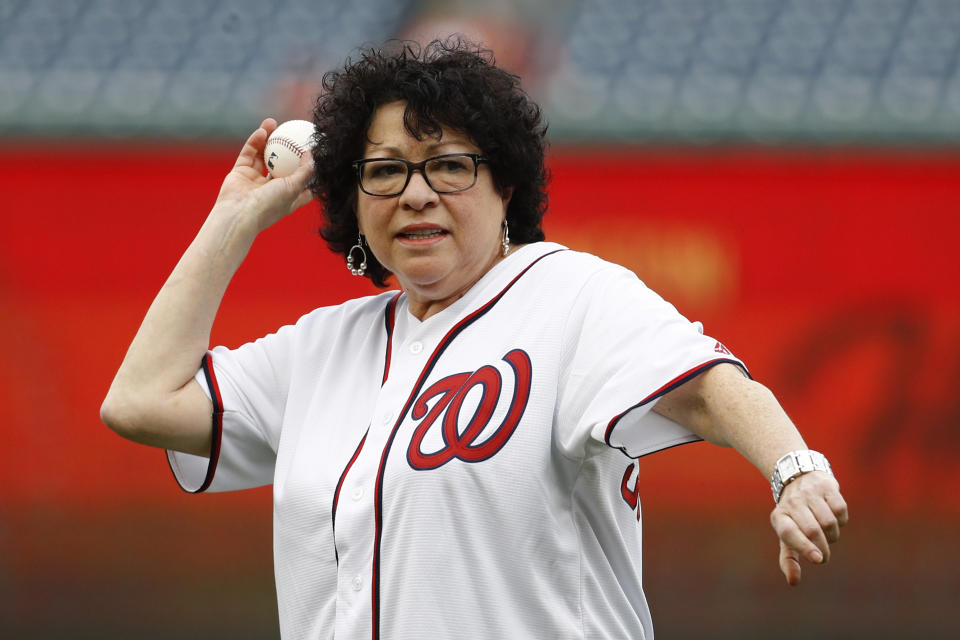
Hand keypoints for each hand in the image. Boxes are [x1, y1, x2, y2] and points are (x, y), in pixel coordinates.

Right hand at [213, 118, 314, 232]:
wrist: (238, 213)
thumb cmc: (269, 205)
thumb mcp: (295, 188)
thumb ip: (305, 171)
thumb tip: (312, 154)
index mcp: (287, 197)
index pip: (302, 184)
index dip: (309, 171)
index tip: (316, 155)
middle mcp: (271, 189)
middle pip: (282, 164)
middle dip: (287, 148)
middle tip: (293, 132)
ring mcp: (255, 180)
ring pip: (264, 155)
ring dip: (269, 139)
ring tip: (274, 123)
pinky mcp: (240, 172)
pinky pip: (249, 153)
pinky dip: (255, 142)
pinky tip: (263, 130)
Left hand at [769, 471, 848, 584]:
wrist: (799, 478)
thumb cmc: (794, 516)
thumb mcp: (787, 535)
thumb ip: (788, 559)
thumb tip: (793, 582)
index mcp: (779, 517)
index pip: (789, 533)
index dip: (804, 548)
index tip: (818, 559)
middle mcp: (792, 503)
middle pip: (813, 531)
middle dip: (822, 549)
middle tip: (822, 556)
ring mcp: (809, 493)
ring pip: (829, 522)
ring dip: (832, 535)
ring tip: (827, 533)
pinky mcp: (826, 486)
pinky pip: (840, 510)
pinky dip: (841, 520)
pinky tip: (834, 517)